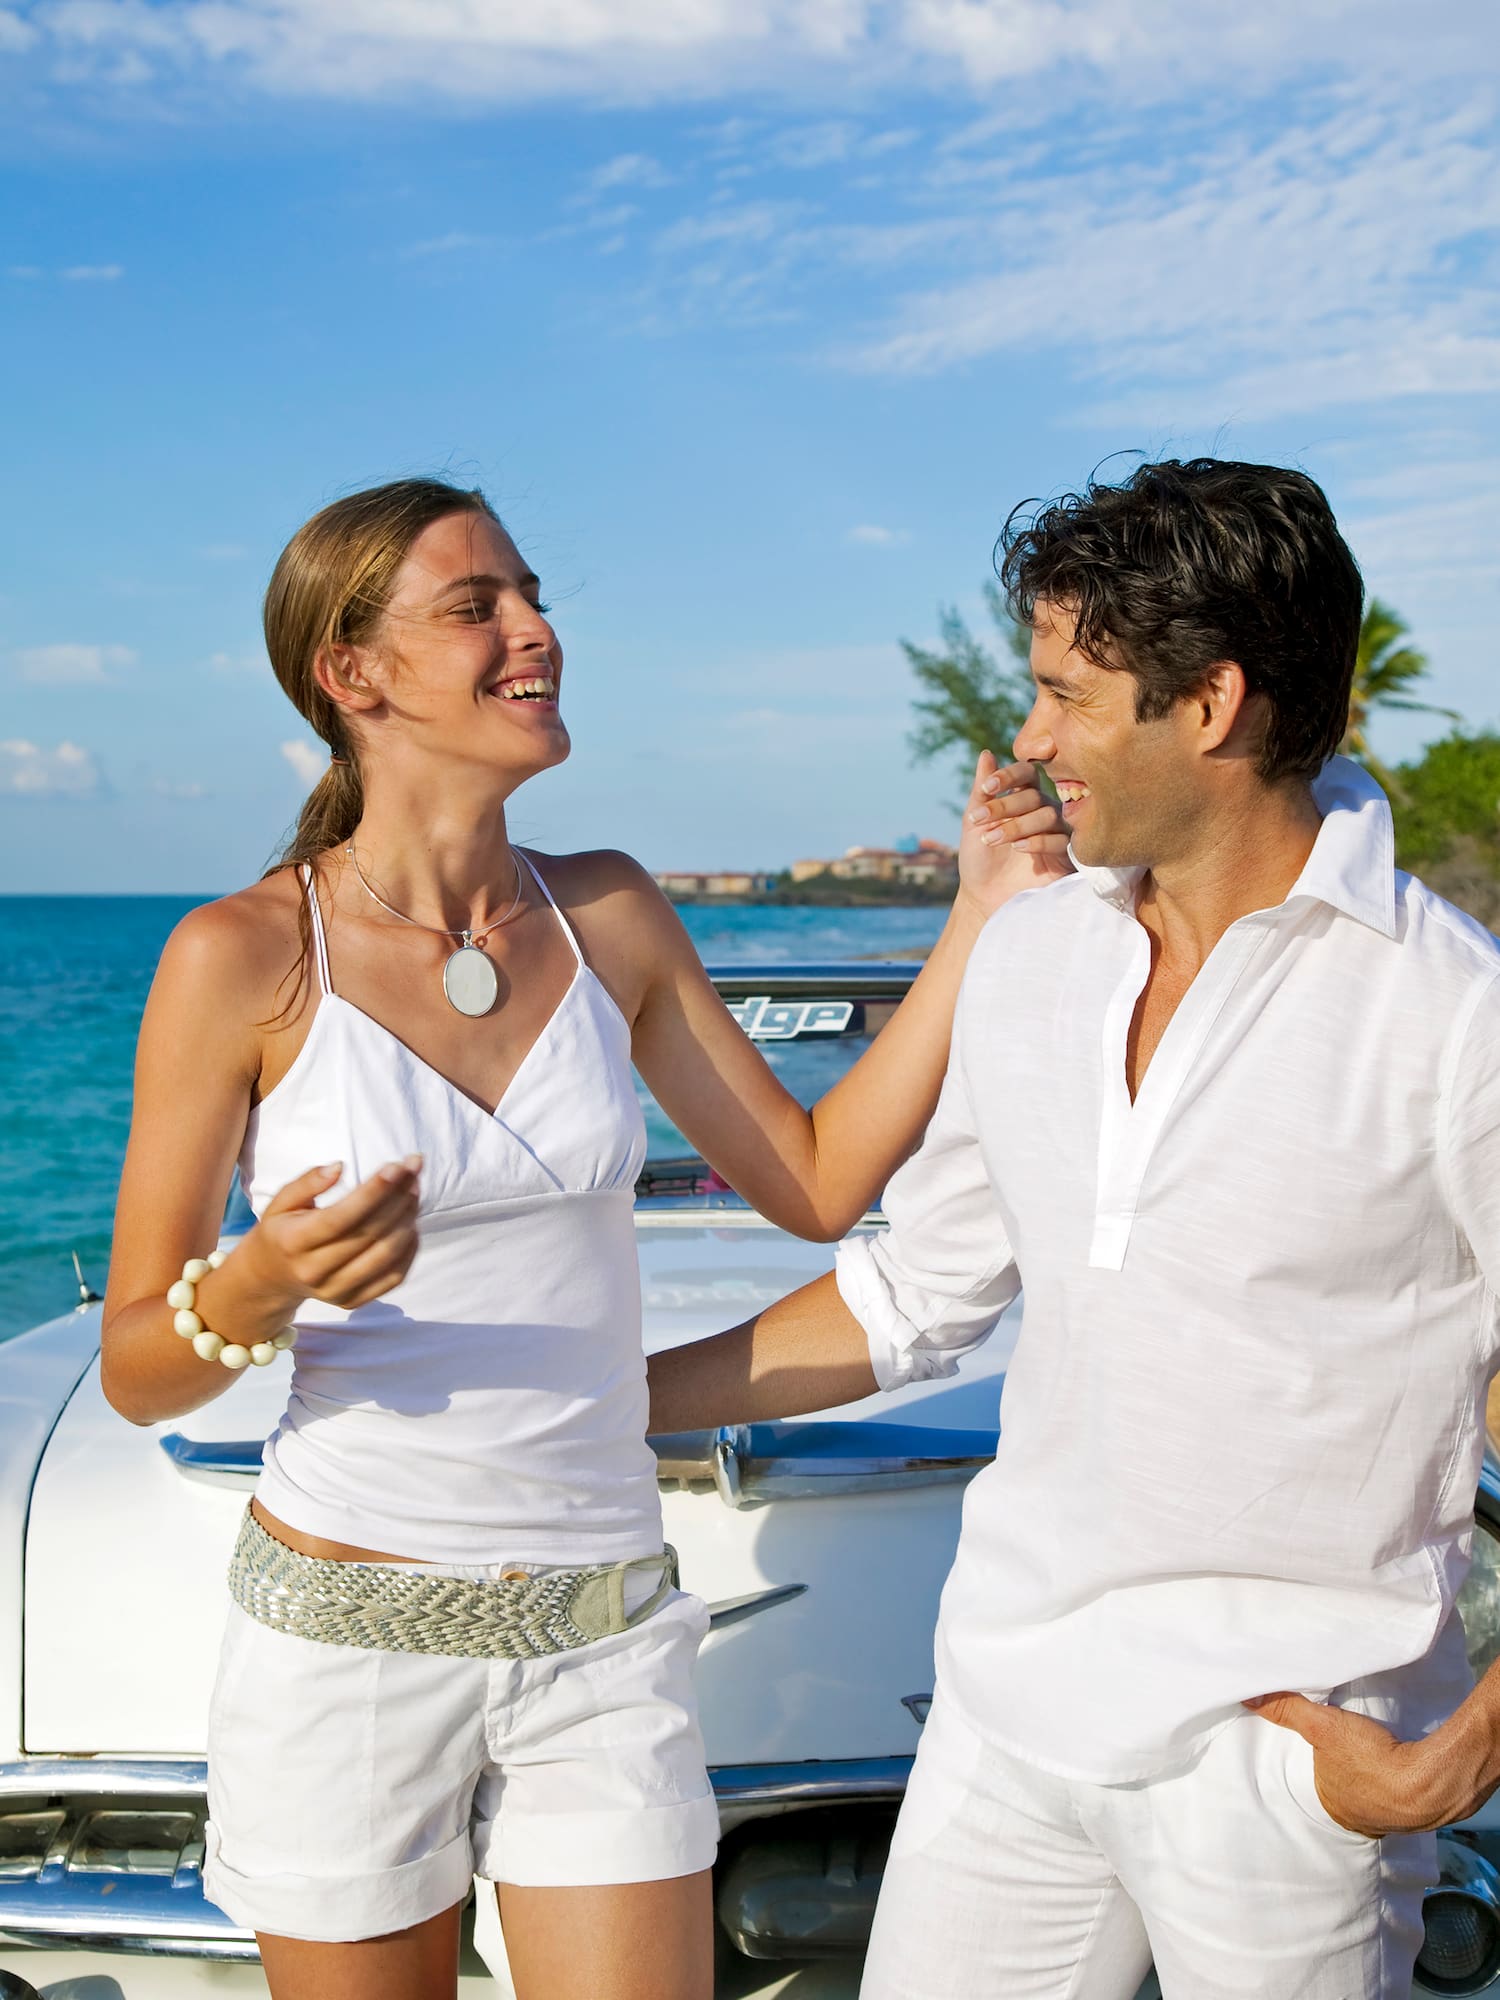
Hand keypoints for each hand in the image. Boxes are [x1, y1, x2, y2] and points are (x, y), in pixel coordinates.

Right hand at [233, 1157, 423, 1315]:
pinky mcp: (353, 1301)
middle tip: (413, 1169)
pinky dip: (410, 1249)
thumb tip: (339, 1167)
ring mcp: (336, 1291)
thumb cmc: (281, 1231)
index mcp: (294, 1242)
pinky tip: (411, 1223)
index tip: (396, 1167)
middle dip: (398, 1198)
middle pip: (369, 1234)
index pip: (341, 1217)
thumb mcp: (281, 1202)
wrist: (271, 1278)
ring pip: (386, 1255)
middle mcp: (314, 1271)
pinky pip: (394, 1277)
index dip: (373, 1192)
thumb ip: (307, 1182)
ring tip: (414, 1191)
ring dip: (408, 1219)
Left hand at [957, 752, 1071, 921]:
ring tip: (992, 839)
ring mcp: (1057, 832)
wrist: (985, 897)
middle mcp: (1044, 810)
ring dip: (1017, 825)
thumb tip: (985, 753)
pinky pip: (1060, 840)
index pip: (1027, 773)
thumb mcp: (974, 823)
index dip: (1009, 776)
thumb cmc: (979, 859)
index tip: (987, 788)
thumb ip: (981, 790)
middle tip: (978, 821)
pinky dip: (1037, 841)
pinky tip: (1018, 848)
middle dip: (1004, 806)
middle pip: (1034, 795)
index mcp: (1024, 798)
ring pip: (1048, 815)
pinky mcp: (1066, 856)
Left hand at [1246, 1691, 1474, 1835]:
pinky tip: (1399, 1768)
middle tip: (1345, 1753)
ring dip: (1371, 1778)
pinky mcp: (1418, 1808)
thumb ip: (1288, 1710)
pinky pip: (1401, 1793)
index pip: (1316, 1786)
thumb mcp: (1324, 1727)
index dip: (1315, 1768)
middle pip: (1344, 1790)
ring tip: (1369, 1758)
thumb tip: (1249, 1697)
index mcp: (1333, 1808)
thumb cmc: (1372, 1760)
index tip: (1318, 1754)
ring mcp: (1391, 1818)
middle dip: (1342, 1774)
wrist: (1430, 1782)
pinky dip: (1397, 1781)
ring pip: (1373, 1794)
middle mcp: (1360, 1820)